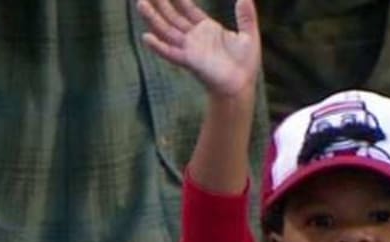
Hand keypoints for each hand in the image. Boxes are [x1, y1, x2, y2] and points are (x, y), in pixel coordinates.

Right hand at [138, 0, 260, 98]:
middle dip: (160, 4)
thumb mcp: (249, 35)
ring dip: (153, 18)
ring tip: (141, 4)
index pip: (188, 9)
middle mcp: (194, 37)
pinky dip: (158, 46)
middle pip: (172, 17)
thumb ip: (246, 16)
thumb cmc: (244, 64)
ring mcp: (189, 49)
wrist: (241, 85)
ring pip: (166, 30)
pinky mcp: (189, 61)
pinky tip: (146, 37)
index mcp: (207, 29)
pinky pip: (170, 52)